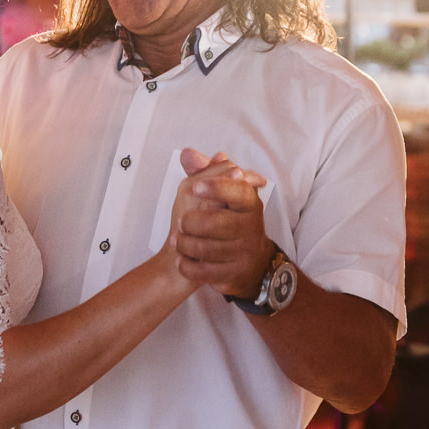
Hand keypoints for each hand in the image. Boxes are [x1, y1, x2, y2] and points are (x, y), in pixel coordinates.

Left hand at [171, 150, 271, 295]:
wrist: (245, 262)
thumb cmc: (228, 221)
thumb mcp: (220, 194)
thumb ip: (205, 173)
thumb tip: (189, 154)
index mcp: (250, 202)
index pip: (238, 191)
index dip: (216, 187)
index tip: (194, 186)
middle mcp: (252, 228)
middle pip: (218, 222)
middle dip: (192, 222)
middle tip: (180, 222)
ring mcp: (244, 253)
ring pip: (207, 249)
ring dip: (185, 244)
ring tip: (176, 240)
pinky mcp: (234, 274)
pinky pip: (205, 272)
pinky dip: (188, 267)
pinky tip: (181, 260)